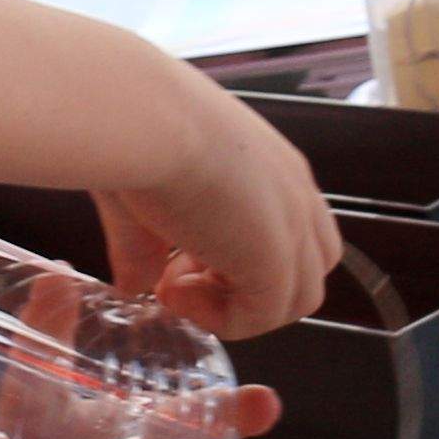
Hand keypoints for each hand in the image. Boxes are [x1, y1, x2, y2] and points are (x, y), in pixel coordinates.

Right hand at [93, 88, 339, 342]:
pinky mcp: (278, 259)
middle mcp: (293, 191)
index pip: (288, 228)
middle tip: (181, 277)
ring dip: (235, 307)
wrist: (141, 119)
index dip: (236, 257)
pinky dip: (221, 319)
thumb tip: (133, 284)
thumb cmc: (134, 133)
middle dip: (245, 288)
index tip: (176, 257)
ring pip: (296, 298)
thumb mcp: (140, 196)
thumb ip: (143, 246)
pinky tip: (174, 292)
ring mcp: (293, 225)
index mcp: (269, 165)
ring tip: (177, 288)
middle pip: (305, 266)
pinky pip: (266, 316)